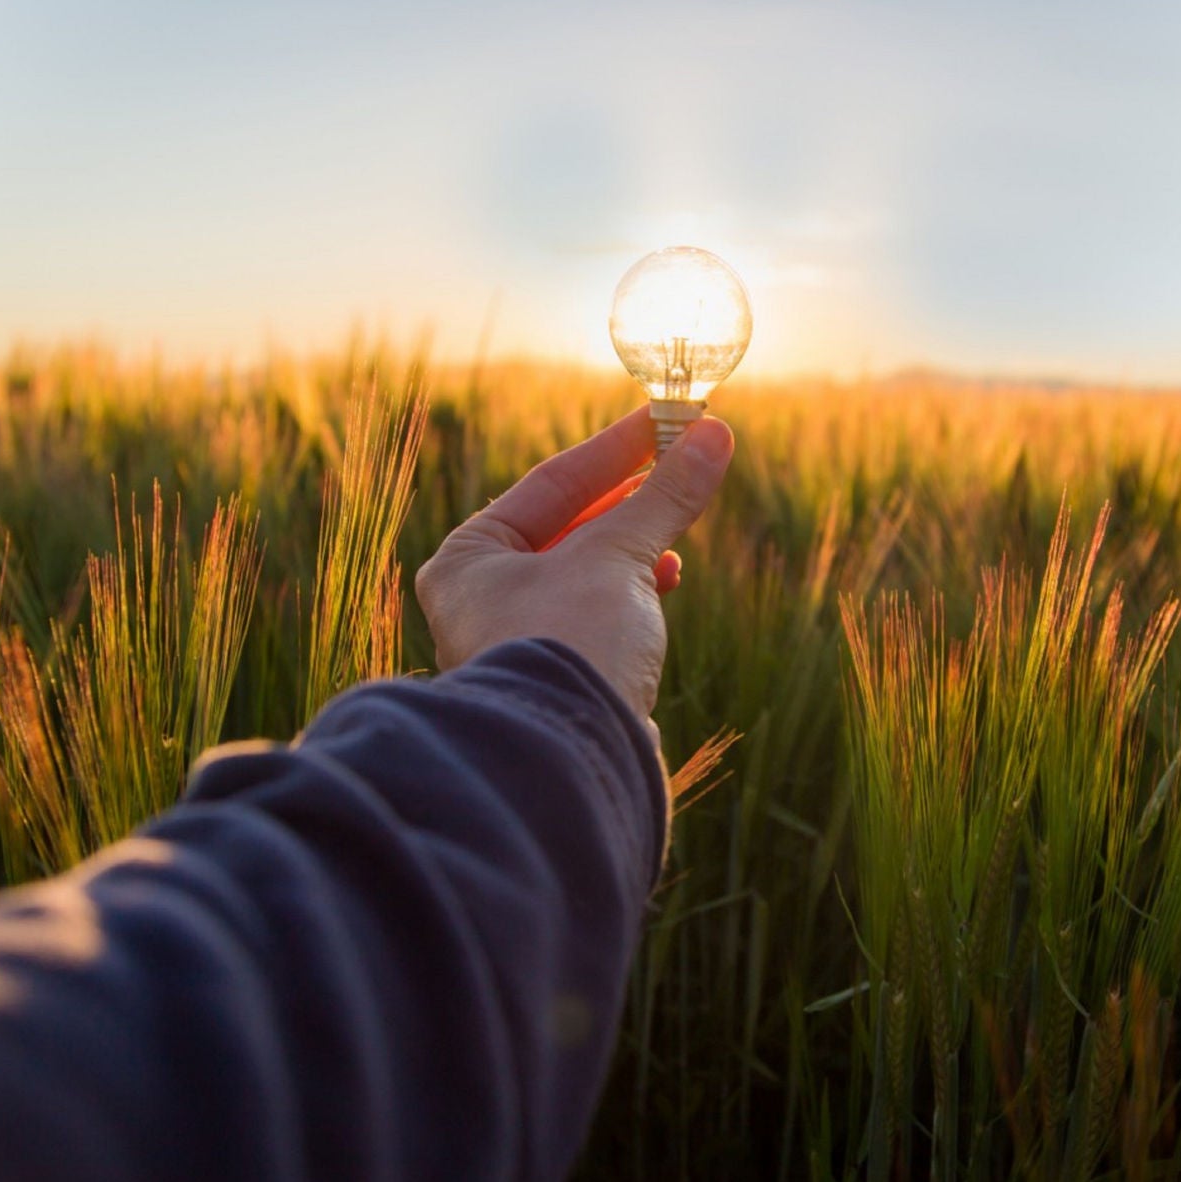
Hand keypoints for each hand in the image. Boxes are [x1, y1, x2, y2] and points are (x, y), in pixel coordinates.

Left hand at [415, 406, 734, 725]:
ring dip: (635, 548)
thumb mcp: (619, 556)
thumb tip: (712, 435)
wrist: (571, 761)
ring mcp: (519, 643)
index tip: (668, 420)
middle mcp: (482, 601)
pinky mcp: (558, 679)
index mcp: (468, 560)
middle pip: (568, 527)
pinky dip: (632, 595)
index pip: (550, 484)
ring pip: (586, 574)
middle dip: (631, 499)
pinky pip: (597, 617)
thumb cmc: (570, 645)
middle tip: (684, 462)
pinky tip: (663, 584)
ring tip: (674, 533)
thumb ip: (664, 496)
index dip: (616, 449)